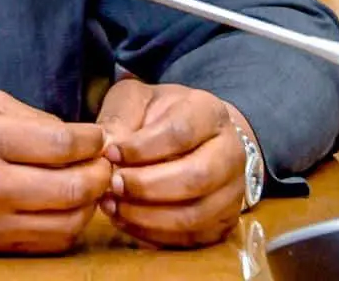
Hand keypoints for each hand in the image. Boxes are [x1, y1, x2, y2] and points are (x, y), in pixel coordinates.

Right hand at [0, 90, 110, 252]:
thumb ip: (31, 116)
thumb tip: (76, 136)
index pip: (58, 144)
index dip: (90, 140)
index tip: (98, 135)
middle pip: (69, 188)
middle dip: (100, 173)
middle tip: (105, 161)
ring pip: (67, 222)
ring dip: (91, 202)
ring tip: (91, 183)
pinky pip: (49, 244)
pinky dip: (71, 225)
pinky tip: (70, 205)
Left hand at [96, 79, 246, 247]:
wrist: (192, 134)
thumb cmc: (157, 114)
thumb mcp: (135, 100)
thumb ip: (120, 118)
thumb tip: (105, 146)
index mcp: (209, 112)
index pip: (180, 133)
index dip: (142, 147)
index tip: (111, 153)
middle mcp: (230, 152)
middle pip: (196, 178)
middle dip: (148, 186)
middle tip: (113, 185)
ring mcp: (233, 190)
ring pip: (197, 214)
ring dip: (149, 216)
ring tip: (112, 206)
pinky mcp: (225, 221)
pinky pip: (193, 238)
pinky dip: (155, 234)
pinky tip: (125, 220)